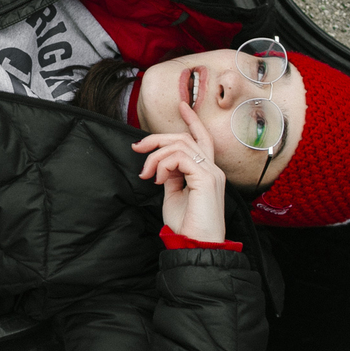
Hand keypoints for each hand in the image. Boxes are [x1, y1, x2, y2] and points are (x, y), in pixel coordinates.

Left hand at [131, 100, 227, 242]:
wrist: (196, 244)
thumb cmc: (186, 225)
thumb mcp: (174, 195)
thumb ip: (171, 176)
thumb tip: (161, 165)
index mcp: (206, 172)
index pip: (202, 139)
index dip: (192, 121)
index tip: (181, 105)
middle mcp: (212, 169)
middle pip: (185, 138)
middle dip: (157, 138)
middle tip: (137, 148)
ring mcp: (211, 173)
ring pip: (180, 145)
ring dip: (156, 156)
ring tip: (147, 174)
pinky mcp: (206, 179)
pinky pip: (181, 157)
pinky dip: (164, 165)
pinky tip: (158, 180)